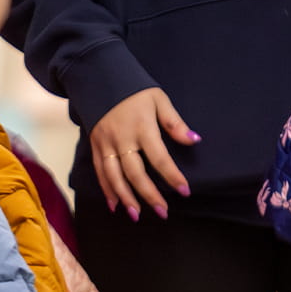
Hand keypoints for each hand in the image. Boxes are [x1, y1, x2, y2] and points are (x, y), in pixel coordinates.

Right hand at [89, 87, 199, 220]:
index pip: (160, 158)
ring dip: (126, 198)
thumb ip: (174, 123)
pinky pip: (101, 172)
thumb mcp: (158, 99)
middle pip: (136, 173)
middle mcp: (122, 139)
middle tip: (163, 212)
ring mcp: (106, 144)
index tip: (184, 191)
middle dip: (149, 195)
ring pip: (115, 177)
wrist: (100, 76)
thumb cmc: (134, 89)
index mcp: (142, 127)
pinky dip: (107, 189)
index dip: (172, 176)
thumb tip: (195, 140)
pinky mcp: (95, 146)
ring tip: (137, 215)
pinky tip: (115, 204)